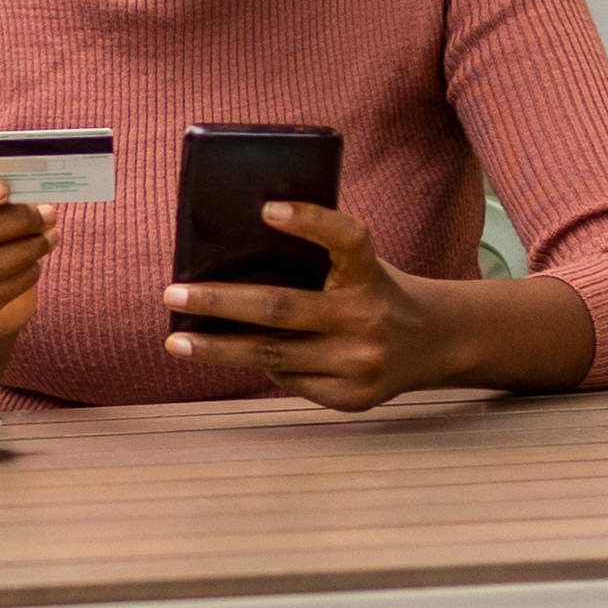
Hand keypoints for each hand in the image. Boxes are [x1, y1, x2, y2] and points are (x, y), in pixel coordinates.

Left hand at [163, 200, 448, 412]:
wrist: (434, 342)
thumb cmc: (372, 291)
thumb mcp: (357, 267)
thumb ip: (312, 262)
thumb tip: (226, 268)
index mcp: (368, 272)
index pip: (346, 238)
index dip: (310, 221)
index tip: (267, 210)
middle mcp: (367, 316)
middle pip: (280, 309)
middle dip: (219, 302)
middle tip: (172, 294)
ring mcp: (360, 362)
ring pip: (273, 356)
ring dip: (217, 349)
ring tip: (177, 342)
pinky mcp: (353, 396)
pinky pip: (289, 380)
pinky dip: (261, 366)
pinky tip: (234, 357)